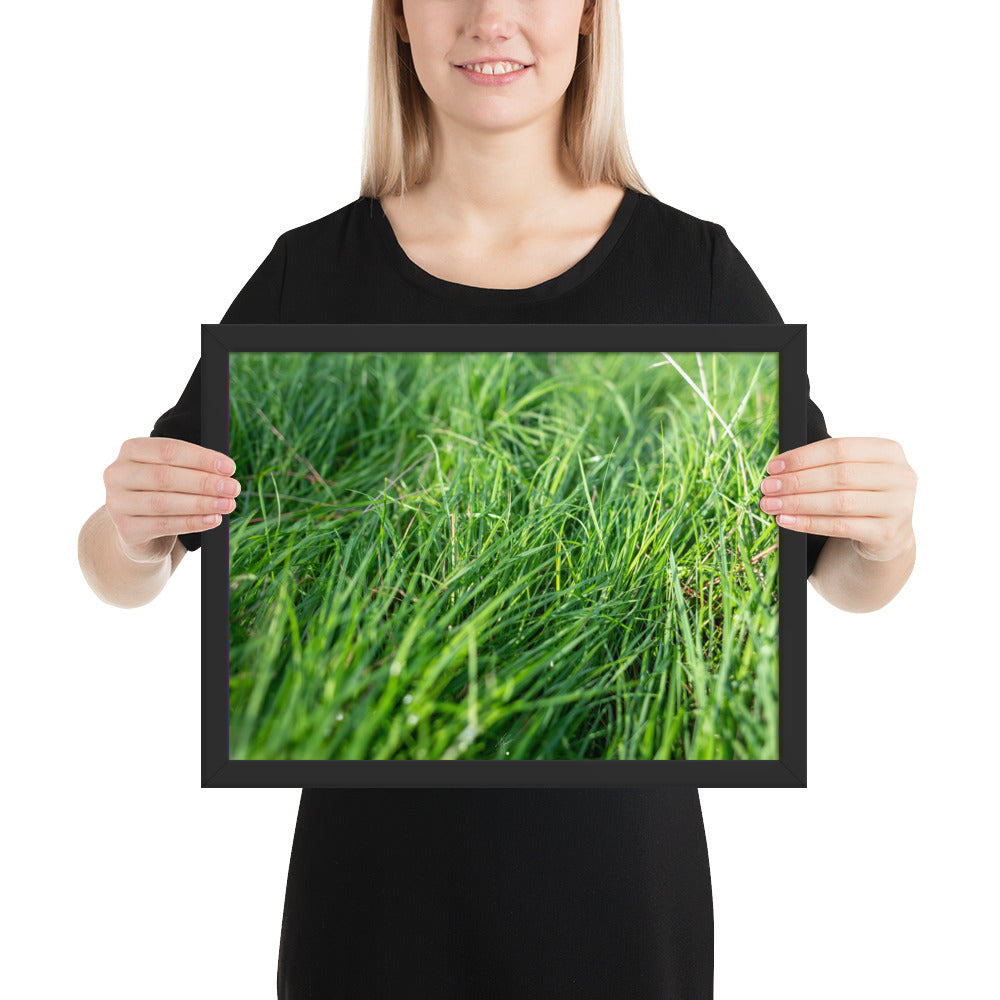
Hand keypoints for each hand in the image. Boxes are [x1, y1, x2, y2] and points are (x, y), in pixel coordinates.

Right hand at [104, 437, 241, 561]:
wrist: (140, 531)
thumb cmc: (162, 493)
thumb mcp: (172, 473)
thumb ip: (192, 467)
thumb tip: (225, 471)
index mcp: (131, 450)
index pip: (168, 450)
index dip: (201, 458)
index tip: (229, 467)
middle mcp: (118, 474)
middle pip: (166, 476)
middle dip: (205, 482)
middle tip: (233, 488)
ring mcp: (117, 503)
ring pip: (164, 502)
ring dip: (202, 503)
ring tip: (227, 504)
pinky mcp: (126, 529)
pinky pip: (164, 525)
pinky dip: (192, 522)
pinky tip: (213, 520)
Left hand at [758, 437, 916, 562]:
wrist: (886, 535)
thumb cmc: (860, 496)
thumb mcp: (851, 473)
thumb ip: (824, 464)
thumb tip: (778, 468)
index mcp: (889, 451)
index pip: (839, 448)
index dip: (803, 457)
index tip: (773, 466)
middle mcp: (900, 476)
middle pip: (839, 475)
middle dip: (797, 481)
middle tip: (768, 487)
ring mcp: (898, 506)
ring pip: (839, 502)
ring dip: (798, 503)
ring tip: (771, 505)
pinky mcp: (888, 533)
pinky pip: (840, 526)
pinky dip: (808, 523)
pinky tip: (786, 521)